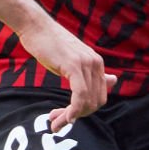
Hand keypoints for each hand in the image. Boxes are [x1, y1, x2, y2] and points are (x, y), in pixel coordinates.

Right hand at [13, 13, 113, 128]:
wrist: (35, 27)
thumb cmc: (50, 44)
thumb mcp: (74, 60)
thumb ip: (92, 73)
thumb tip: (113, 80)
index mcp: (97, 64)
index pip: (100, 97)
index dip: (85, 112)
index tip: (66, 117)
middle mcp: (96, 63)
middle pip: (96, 102)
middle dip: (78, 117)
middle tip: (57, 122)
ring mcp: (86, 64)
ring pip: (87, 102)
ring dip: (70, 117)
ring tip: (54, 122)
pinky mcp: (74, 65)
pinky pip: (80, 95)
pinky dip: (73, 110)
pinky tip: (64, 118)